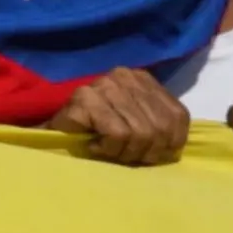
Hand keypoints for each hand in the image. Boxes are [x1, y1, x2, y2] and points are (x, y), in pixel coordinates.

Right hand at [43, 64, 189, 167]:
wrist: (55, 137)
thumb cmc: (100, 136)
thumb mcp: (141, 126)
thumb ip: (161, 127)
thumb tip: (177, 146)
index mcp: (143, 79)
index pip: (177, 117)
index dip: (169, 145)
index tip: (149, 155)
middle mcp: (124, 75)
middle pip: (159, 128)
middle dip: (145, 152)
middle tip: (125, 156)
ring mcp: (103, 84)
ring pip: (139, 133)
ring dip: (124, 152)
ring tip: (109, 151)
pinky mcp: (84, 98)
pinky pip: (117, 133)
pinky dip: (109, 148)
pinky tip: (95, 145)